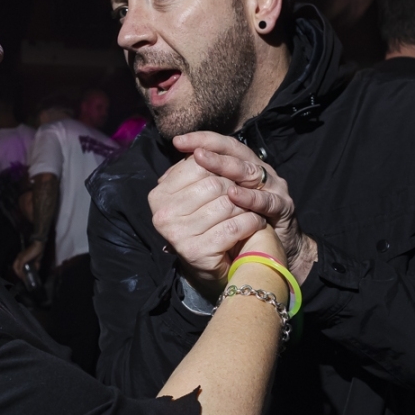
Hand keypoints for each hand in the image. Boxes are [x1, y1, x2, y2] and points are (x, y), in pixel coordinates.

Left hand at [12, 239, 44, 281]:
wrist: (39, 245)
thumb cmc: (38, 251)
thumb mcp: (36, 260)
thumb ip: (35, 265)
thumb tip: (36, 270)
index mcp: (21, 256)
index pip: (17, 265)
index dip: (19, 271)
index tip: (23, 276)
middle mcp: (19, 257)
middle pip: (14, 267)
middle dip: (18, 274)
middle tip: (22, 278)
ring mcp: (20, 257)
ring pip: (16, 267)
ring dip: (19, 274)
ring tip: (23, 278)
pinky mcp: (22, 259)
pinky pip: (20, 267)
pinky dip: (21, 272)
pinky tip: (23, 275)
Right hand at [148, 154, 267, 291]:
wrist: (215, 268)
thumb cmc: (210, 224)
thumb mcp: (198, 194)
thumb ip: (196, 170)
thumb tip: (197, 145)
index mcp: (158, 196)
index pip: (196, 164)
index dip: (221, 164)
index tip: (234, 173)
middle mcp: (163, 215)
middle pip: (213, 183)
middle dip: (237, 186)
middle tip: (249, 193)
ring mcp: (178, 235)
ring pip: (227, 204)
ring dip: (248, 206)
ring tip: (253, 209)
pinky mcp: (197, 252)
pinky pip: (235, 226)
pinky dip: (252, 223)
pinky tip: (256, 223)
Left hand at [173, 132, 316, 282]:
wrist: (274, 251)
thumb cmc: (242, 225)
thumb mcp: (219, 204)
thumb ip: (198, 189)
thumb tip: (164, 181)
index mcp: (245, 166)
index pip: (223, 146)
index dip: (203, 140)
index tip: (178, 141)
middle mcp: (261, 171)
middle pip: (237, 153)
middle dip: (213, 149)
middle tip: (194, 150)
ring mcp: (275, 188)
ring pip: (251, 172)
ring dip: (228, 167)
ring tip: (206, 162)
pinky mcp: (284, 208)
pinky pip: (267, 201)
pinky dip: (251, 197)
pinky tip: (234, 195)